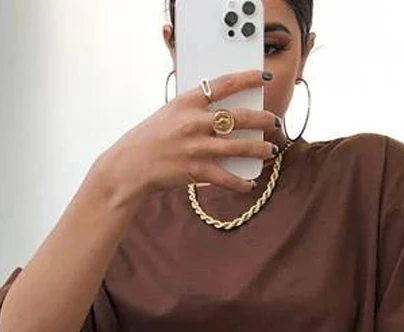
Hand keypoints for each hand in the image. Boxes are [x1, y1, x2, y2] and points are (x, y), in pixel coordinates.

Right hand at [92, 69, 280, 203]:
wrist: (129, 166)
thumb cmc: (148, 140)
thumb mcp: (168, 115)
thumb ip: (193, 111)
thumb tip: (221, 115)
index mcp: (187, 103)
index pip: (223, 84)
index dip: (246, 78)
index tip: (263, 76)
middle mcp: (194, 122)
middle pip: (239, 117)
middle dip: (262, 119)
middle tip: (274, 121)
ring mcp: (196, 147)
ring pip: (239, 147)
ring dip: (259, 149)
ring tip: (270, 150)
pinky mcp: (196, 170)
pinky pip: (226, 178)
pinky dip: (241, 183)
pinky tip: (249, 184)